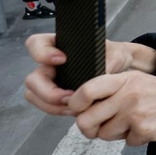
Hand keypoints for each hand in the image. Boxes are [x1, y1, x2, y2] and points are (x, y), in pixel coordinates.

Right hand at [24, 34, 154, 114]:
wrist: (122, 71)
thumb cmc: (115, 56)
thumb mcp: (115, 54)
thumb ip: (106, 62)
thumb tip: (99, 75)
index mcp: (60, 45)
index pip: (36, 44)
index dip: (42, 53)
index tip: (61, 60)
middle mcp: (51, 64)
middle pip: (33, 78)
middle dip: (48, 92)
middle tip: (70, 96)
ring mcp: (52, 80)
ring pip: (34, 95)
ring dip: (52, 105)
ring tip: (74, 107)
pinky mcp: (57, 96)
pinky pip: (46, 106)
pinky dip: (58, 110)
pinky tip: (75, 110)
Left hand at [65, 71, 155, 145]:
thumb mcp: (140, 82)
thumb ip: (114, 90)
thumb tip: (84, 108)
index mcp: (126, 79)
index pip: (86, 90)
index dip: (74, 104)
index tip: (78, 110)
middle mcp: (129, 94)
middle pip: (87, 119)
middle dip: (90, 128)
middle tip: (100, 127)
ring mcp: (136, 112)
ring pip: (104, 134)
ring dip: (116, 134)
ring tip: (133, 124)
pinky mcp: (145, 129)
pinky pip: (126, 142)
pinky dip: (135, 139)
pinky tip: (148, 128)